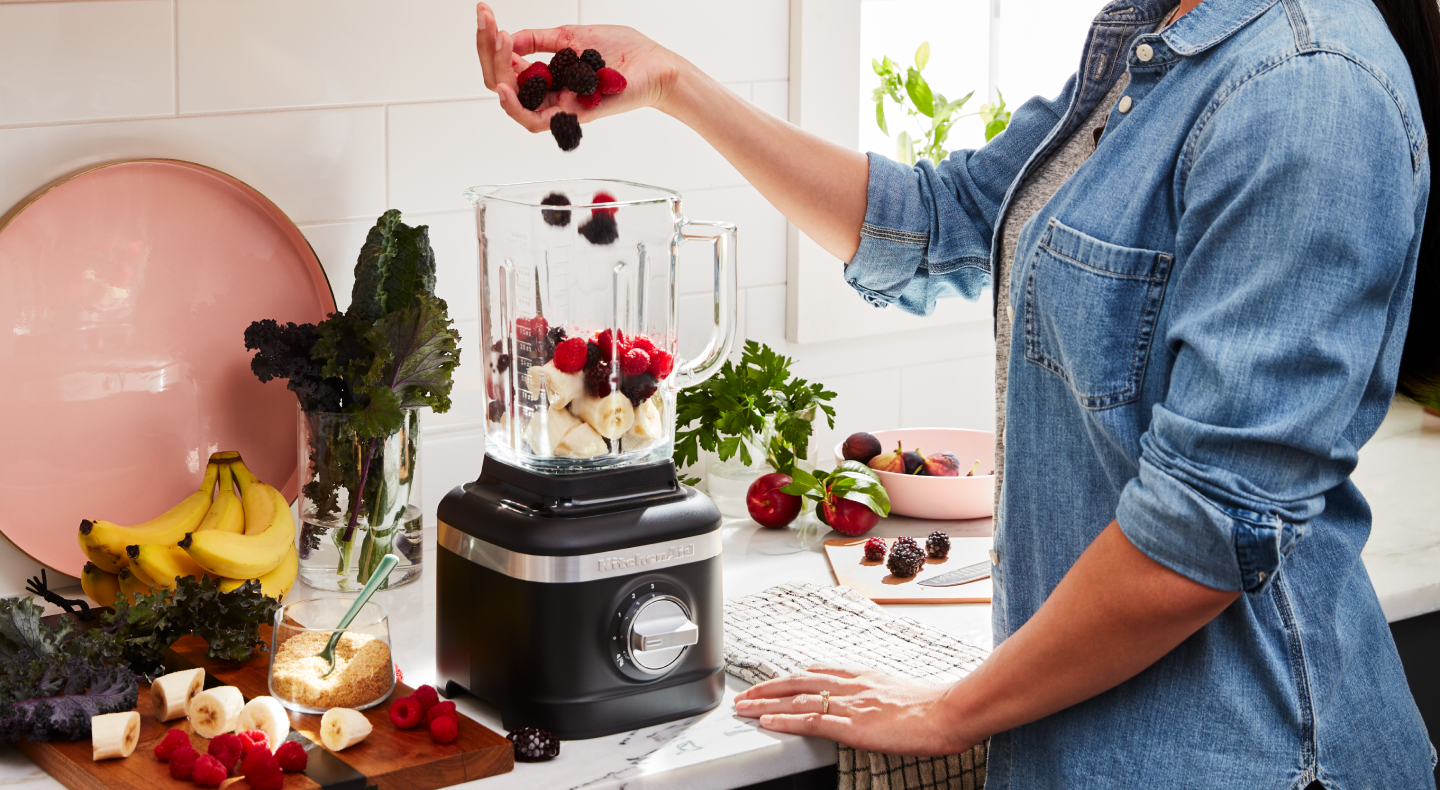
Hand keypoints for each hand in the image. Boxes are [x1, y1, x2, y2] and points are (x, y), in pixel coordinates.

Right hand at [475, 2, 683, 132]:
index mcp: (547, 73)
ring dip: (496, 74)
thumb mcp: (571, 37)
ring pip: (513, 103)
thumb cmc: (624, 53)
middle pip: (502, 83)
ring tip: (497, 47)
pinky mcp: (572, 115)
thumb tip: (509, 37)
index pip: (506, 64)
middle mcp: (549, 92)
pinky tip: (505, 86)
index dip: (490, 41)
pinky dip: (515, 106)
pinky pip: (535, 121)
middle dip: (488, 52)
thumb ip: (539, 40)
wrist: (654, 65)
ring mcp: (559, 105)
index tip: (485, 14)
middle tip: (489, 26)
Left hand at [733, 667, 975, 756]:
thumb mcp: (900, 692)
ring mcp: (850, 705)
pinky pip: (811, 722)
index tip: (774, 681)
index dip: (791, 678)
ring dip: (766, 704)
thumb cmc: (933, 707)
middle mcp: (851, 686)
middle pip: (798, 683)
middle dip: (768, 688)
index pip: (817, 674)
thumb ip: (878, 695)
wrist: (949, 711)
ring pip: (797, 701)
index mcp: (863, 677)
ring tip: (744, 708)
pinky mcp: (853, 726)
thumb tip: (871, 704)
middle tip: (746, 694)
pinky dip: (785, 721)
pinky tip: (767, 723)